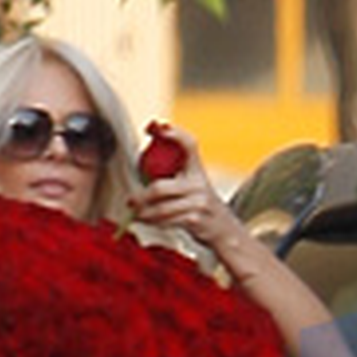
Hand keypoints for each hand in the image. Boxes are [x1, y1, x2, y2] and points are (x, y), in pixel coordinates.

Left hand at [126, 125, 244, 249]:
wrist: (225, 230)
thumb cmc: (200, 205)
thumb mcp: (192, 186)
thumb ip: (172, 175)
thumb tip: (143, 163)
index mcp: (197, 170)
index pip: (189, 145)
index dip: (175, 133)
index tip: (159, 126)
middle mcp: (199, 184)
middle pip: (159, 188)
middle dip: (140, 197)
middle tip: (130, 201)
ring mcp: (198, 202)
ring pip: (160, 208)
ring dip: (144, 213)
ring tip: (137, 214)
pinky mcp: (196, 220)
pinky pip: (166, 221)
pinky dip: (152, 222)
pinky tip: (147, 221)